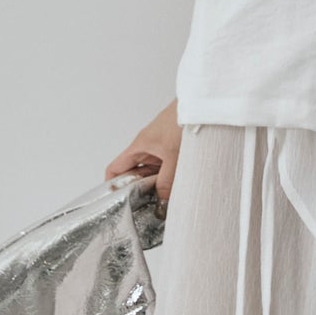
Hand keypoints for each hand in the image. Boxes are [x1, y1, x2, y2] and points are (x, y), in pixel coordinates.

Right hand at [105, 100, 183, 217]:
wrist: (203, 104)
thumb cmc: (183, 120)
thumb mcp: (174, 156)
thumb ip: (167, 181)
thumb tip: (160, 202)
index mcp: (139, 147)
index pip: (115, 168)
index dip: (112, 186)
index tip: (116, 203)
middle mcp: (147, 148)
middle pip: (134, 174)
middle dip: (137, 191)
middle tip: (144, 210)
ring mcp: (160, 149)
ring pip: (151, 172)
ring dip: (155, 186)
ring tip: (161, 203)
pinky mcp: (173, 149)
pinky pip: (165, 168)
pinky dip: (168, 179)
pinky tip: (176, 189)